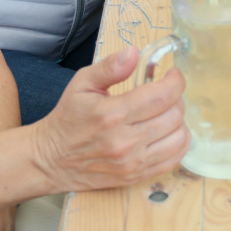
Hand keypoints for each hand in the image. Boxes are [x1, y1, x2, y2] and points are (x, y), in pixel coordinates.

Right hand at [32, 47, 187, 192]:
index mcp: (113, 114)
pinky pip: (173, 160)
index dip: (176, 80)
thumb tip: (133, 53)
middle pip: (174, 115)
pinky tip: (167, 132)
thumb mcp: (82, 84)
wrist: (51, 159)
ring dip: (179, 121)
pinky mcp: (135, 177)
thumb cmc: (68, 118)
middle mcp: (125, 141)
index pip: (163, 95)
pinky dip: (178, 143)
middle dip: (176, 98)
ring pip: (179, 138)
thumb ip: (110, 67)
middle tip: (165, 92)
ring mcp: (132, 162)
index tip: (172, 74)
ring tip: (166, 112)